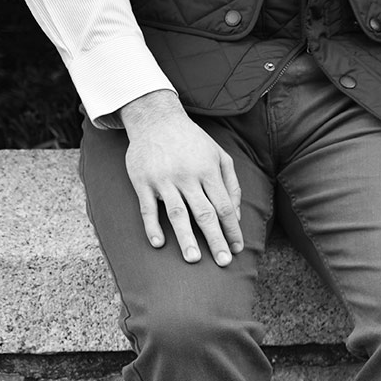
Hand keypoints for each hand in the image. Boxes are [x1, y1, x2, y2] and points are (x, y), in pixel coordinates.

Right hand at [119, 90, 242, 265]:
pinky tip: (158, 244)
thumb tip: (236, 215)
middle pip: (204, 213)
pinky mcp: (142, 181)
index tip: (238, 249)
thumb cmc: (193, 142)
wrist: (155, 118)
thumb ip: (231, 185)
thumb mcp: (219, 156)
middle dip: (215, 239)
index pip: (224, 207)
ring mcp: (163, 179)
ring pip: (177, 213)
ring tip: (194, 259)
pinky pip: (147, 207)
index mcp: (208, 171)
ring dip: (186, 238)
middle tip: (224, 262)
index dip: (232, 230)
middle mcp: (187, 176)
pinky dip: (151, 226)